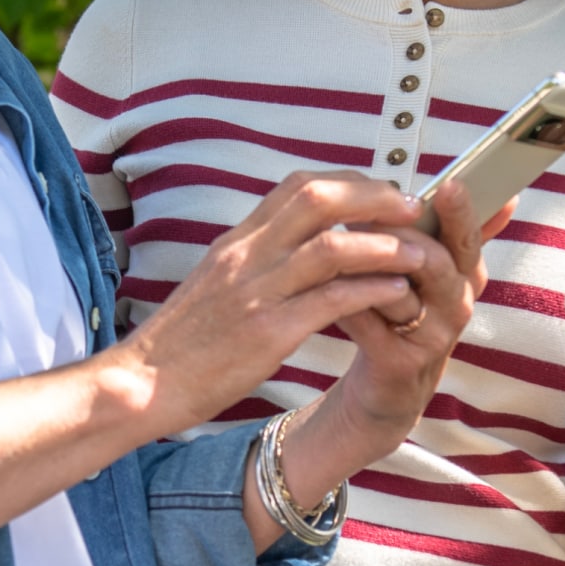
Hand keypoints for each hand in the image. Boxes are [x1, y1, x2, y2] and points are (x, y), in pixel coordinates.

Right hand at [116, 171, 427, 435]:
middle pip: (318, 200)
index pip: (297, 186)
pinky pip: (331, 301)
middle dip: (374, 199)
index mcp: (236, 241)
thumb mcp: (215, 282)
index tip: (382, 195)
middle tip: (413, 210)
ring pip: (333, 248)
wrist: (143, 382)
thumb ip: (254, 258)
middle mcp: (246, 256)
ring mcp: (256, 292)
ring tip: (421, 252)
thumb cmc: (183, 340)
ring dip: (384, 245)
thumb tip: (294, 242)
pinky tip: (399, 294)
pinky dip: (371, 291)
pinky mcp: (267, 333)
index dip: (348, 183)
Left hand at [317, 182, 510, 460]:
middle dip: (399, 234)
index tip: (451, 184)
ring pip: (402, 290)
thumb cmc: (400, 308)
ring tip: (332, 247)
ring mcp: (434, 335)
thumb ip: (432, 226)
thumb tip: (458, 178)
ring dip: (365, 266)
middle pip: (439, 259)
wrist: (389, 383)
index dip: (462, 211)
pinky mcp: (402, 362)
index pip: (469, 234)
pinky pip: (369, 323)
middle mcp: (458, 302)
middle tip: (360, 213)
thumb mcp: (420, 266)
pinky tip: (320, 289)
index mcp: (464, 270)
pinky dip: (344, 301)